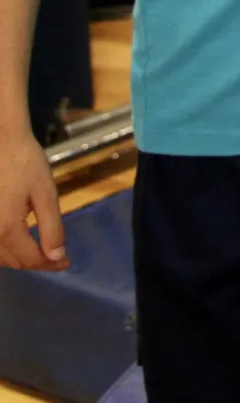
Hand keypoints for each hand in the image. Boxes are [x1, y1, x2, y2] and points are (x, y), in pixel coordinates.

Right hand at [1, 127, 65, 270]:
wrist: (0, 141)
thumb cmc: (24, 162)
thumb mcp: (46, 194)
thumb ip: (52, 228)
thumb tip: (57, 257)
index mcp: (7, 228)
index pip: (31, 259)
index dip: (51, 264)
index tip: (67, 263)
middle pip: (13, 261)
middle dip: (37, 263)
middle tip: (58, 259)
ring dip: (19, 259)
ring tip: (41, 253)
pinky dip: (4, 250)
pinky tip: (18, 242)